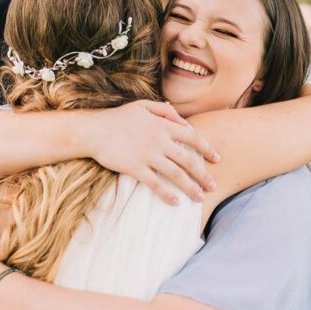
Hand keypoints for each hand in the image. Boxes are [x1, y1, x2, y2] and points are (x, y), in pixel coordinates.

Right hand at [86, 101, 218, 205]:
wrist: (93, 130)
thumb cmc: (118, 118)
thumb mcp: (143, 106)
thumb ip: (166, 112)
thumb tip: (185, 123)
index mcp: (163, 126)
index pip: (193, 138)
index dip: (208, 149)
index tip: (217, 159)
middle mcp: (160, 141)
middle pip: (189, 160)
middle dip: (204, 175)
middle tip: (213, 186)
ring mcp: (148, 155)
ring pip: (176, 174)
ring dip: (190, 188)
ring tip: (199, 198)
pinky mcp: (135, 168)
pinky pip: (155, 184)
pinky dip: (167, 194)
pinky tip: (175, 203)